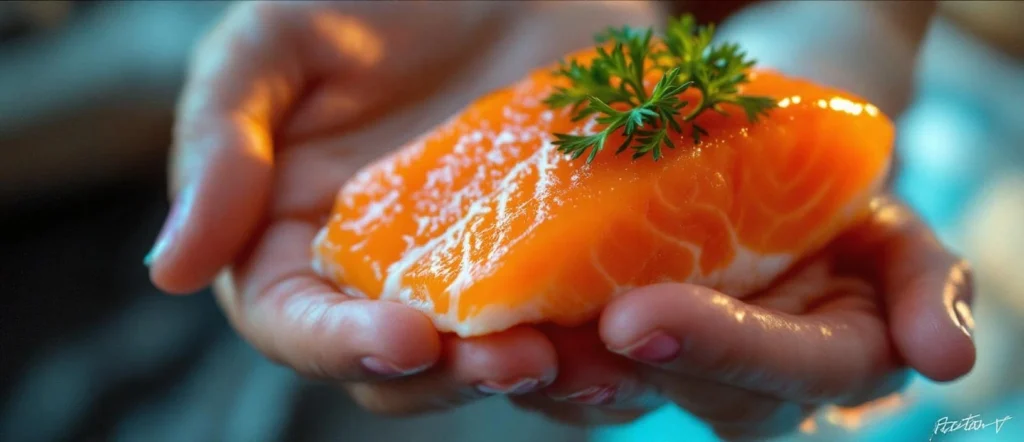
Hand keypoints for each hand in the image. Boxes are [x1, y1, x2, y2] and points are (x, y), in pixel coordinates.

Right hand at [145, 0, 666, 416]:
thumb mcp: (278, 41)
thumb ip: (218, 144)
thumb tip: (170, 269)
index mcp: (298, 244)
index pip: (299, 327)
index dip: (341, 346)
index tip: (405, 336)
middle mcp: (384, 279)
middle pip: (402, 372)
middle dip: (456, 376)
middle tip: (517, 356)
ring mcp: (476, 278)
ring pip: (492, 365)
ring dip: (540, 379)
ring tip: (590, 360)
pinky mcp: (556, 262)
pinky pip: (573, 325)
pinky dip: (604, 342)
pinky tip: (639, 327)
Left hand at [514, 196, 975, 438]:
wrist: (768, 188)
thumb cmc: (840, 221)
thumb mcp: (899, 245)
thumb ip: (927, 292)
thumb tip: (944, 358)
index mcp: (804, 364)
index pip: (770, 369)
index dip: (711, 348)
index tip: (636, 317)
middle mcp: (719, 381)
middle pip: (652, 392)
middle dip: (588, 377)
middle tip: (522, 348)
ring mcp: (649, 365)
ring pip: (582, 389)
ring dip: (523, 370)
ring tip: (471, 345)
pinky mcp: (587, 338)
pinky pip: (540, 351)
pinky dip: (495, 339)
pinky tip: (451, 316)